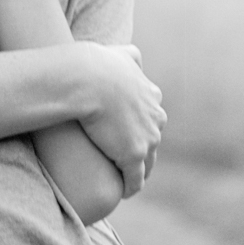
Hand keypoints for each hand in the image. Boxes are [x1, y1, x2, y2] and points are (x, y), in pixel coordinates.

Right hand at [77, 43, 165, 197]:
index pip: (152, 119)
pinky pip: (135, 179)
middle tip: (124, 158)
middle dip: (141, 149)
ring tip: (124, 177)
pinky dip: (130, 186)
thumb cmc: (98, 65)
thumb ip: (131, 55)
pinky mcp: (133, 155)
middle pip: (153, 141)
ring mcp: (147, 138)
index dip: (139, 128)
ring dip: (138, 171)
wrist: (87, 80)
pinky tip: (121, 190)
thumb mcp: (121, 53)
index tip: (126, 135)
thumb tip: (135, 55)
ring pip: (147, 163)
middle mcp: (156, 118)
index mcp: (152, 97)